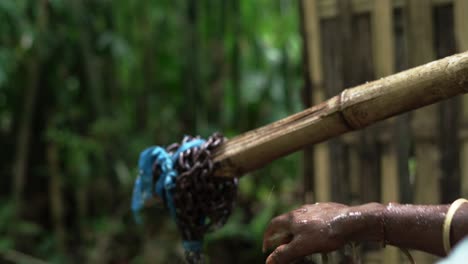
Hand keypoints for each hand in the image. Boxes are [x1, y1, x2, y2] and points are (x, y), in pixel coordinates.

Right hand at [263, 202, 382, 263]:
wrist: (350, 221)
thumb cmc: (325, 234)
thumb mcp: (301, 247)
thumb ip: (284, 254)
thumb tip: (268, 261)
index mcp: (291, 218)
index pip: (273, 225)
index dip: (267, 237)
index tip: (266, 248)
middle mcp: (300, 210)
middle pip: (286, 224)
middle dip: (284, 238)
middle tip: (285, 250)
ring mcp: (314, 208)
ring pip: (301, 222)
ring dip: (297, 233)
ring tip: (302, 244)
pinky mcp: (326, 209)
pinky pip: (314, 220)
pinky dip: (310, 229)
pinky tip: (318, 236)